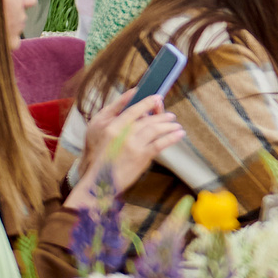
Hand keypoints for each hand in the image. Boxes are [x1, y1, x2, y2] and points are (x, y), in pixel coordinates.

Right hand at [69, 90, 183, 207]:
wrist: (99, 179)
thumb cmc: (99, 154)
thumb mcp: (98, 130)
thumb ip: (115, 115)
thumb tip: (133, 101)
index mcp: (113, 126)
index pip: (134, 110)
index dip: (147, 102)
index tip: (158, 98)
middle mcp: (123, 134)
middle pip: (147, 120)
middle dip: (162, 116)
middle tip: (171, 116)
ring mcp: (133, 145)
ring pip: (155, 129)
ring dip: (169, 126)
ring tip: (176, 125)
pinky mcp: (141, 157)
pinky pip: (160, 144)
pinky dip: (171, 138)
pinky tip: (179, 134)